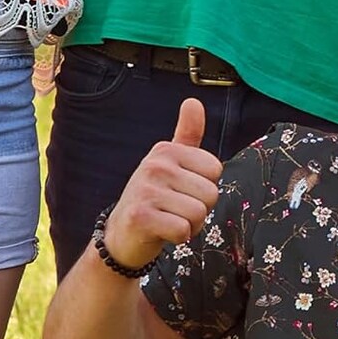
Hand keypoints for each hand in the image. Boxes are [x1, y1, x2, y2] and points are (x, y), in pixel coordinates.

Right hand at [102, 99, 221, 270]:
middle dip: (200, 209)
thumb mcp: (171, 163)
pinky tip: (163, 233)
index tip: (184, 192)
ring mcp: (145, 190)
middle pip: (211, 193)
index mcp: (166, 150)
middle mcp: (155, 165)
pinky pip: (183, 229)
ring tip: (170, 221)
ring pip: (198, 213)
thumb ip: (187, 134)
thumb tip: (193, 101)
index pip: (216, 170)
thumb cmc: (155, 198)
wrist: (121, 235)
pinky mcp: (140, 216)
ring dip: (190, 225)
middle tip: (176, 210)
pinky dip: (179, 237)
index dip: (206, 187)